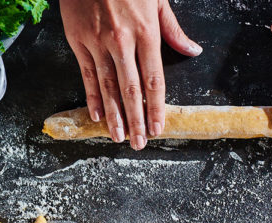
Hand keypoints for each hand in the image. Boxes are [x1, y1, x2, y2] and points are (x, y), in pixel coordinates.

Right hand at [60, 0, 201, 149]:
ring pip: (108, 86)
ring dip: (114, 115)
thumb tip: (192, 50)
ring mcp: (98, 42)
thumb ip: (173, 29)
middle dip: (137, 120)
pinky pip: (87, 74)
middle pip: (131, 89)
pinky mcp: (78, 41)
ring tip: (118, 137)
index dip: (157, 107)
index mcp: (146, 32)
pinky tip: (95, 115)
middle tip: (140, 143)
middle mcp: (122, 41)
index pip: (154, 79)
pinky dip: (92, 97)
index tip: (160, 127)